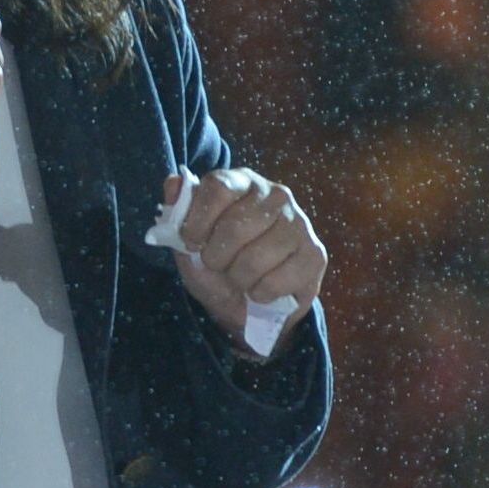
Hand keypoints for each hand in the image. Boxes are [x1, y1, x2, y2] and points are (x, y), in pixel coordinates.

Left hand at [164, 168, 326, 346]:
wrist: (251, 305)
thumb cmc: (219, 266)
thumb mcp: (189, 243)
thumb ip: (178, 212)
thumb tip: (173, 183)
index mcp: (243, 182)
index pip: (218, 187)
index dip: (199, 219)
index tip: (192, 242)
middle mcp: (276, 195)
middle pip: (235, 226)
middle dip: (216, 258)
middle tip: (218, 266)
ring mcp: (299, 223)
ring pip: (254, 259)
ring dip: (238, 279)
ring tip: (240, 278)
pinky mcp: (315, 254)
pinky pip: (275, 281)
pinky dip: (259, 294)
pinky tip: (260, 289)